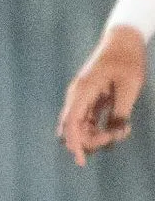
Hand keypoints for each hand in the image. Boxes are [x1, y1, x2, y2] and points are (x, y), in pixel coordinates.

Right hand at [57, 29, 144, 165]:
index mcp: (82, 91)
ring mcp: (81, 97)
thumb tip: (115, 135)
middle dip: (90, 140)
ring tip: (121, 131)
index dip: (75, 144)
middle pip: (72, 129)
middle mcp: (76, 96)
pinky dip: (100, 128)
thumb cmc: (127, 59)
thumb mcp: (130, 86)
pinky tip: (119, 128)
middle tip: (117, 135)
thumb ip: (120, 112)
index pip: (71, 123)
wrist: (124, 38)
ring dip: (96, 136)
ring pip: (79, 127)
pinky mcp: (89, 98)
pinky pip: (88, 120)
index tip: (81, 161)